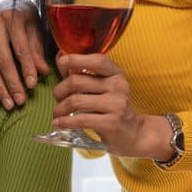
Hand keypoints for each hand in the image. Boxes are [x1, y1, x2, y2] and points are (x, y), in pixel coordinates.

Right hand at [0, 0, 50, 109]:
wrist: (6, 8)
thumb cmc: (26, 21)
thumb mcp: (36, 29)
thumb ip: (38, 50)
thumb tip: (43, 71)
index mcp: (12, 18)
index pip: (20, 48)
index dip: (26, 68)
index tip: (32, 86)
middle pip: (3, 59)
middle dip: (12, 82)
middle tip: (20, 101)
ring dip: (0, 87)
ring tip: (9, 104)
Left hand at [51, 53, 171, 159]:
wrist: (134, 133)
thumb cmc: (112, 107)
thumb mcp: (104, 87)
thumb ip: (83, 73)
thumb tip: (60, 58)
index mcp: (116, 74)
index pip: (97, 60)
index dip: (75, 59)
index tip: (61, 62)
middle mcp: (118, 86)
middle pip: (77, 81)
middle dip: (60, 90)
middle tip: (57, 98)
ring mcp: (116, 105)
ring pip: (76, 101)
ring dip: (60, 108)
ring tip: (57, 113)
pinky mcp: (111, 123)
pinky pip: (80, 119)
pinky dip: (65, 121)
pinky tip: (59, 123)